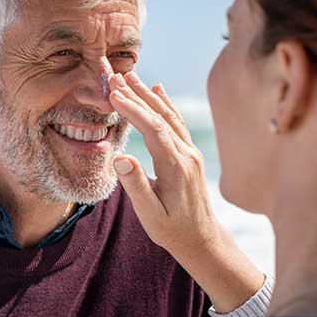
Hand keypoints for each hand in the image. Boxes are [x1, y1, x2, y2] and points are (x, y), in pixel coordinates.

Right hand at [107, 71, 217, 254]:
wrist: (201, 239)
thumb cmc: (172, 229)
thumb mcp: (150, 214)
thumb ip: (135, 185)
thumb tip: (121, 157)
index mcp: (175, 167)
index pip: (154, 130)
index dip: (134, 110)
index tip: (114, 94)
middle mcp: (187, 155)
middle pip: (161, 116)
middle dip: (138, 95)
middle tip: (116, 77)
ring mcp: (191, 153)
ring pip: (170, 116)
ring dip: (149, 95)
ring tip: (131, 77)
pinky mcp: (190, 154)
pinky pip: (177, 123)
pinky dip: (165, 104)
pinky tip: (157, 91)